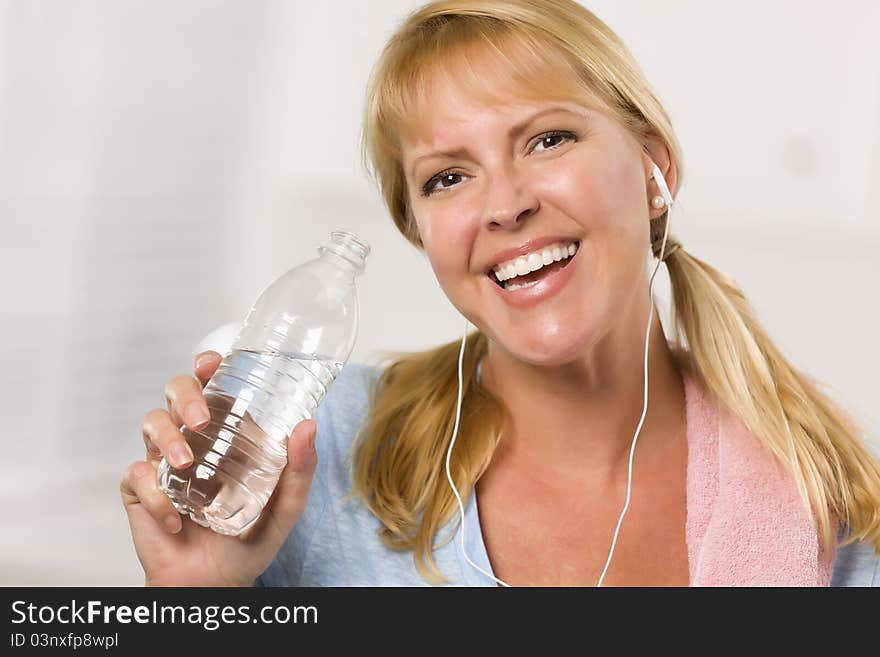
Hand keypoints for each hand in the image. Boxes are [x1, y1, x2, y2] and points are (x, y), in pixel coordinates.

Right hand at [120, 351, 317, 585]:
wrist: (215, 584)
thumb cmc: (249, 542)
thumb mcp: (285, 507)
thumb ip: (299, 470)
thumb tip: (308, 425)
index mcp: (228, 434)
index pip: (214, 387)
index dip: (207, 366)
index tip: (212, 362)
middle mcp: (195, 440)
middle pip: (177, 392)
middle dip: (185, 395)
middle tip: (200, 420)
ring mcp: (165, 463)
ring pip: (151, 422)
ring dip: (166, 438)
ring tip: (186, 465)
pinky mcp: (140, 489)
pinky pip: (136, 475)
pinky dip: (155, 495)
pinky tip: (175, 519)